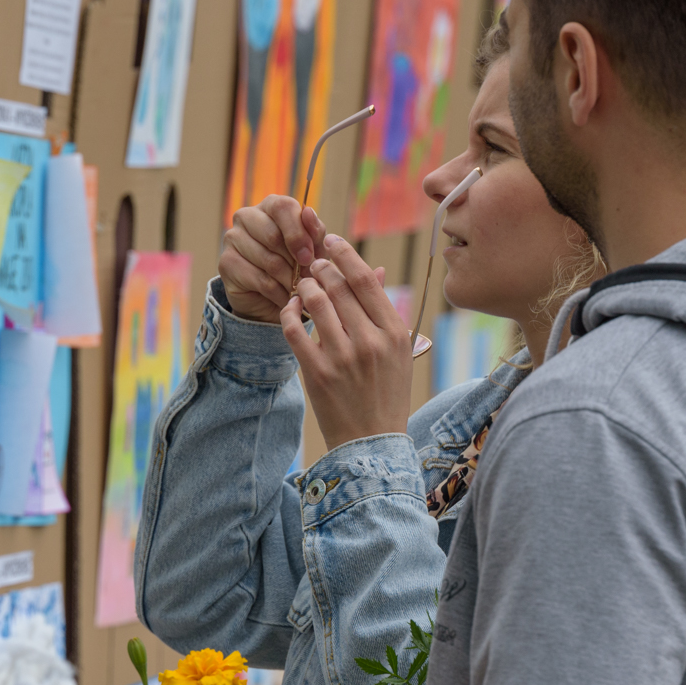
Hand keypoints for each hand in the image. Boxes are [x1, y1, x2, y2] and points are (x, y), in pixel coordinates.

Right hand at [222, 196, 325, 322]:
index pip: (282, 208)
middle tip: (305, 277)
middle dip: (295, 262)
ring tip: (297, 288)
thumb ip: (315, 231)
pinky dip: (278, 293)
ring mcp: (232, 238)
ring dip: (289, 280)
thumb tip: (309, 212)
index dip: (298, 234)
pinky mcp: (226, 263)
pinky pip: (260, 280)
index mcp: (270, 205)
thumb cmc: (296, 264)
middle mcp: (246, 216)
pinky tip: (284, 296)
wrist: (272, 297)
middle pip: (273, 236)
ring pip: (269, 261)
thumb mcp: (313, 248)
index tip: (308, 258)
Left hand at [281, 237, 413, 449]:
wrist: (372, 442)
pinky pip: (295, 330)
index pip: (366, 280)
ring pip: (315, 302)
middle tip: (314, 264)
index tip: (332, 242)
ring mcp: (342, 357)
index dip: (345, 254)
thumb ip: (384, 311)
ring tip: (303, 286)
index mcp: (393, 333)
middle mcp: (370, 341)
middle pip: (338, 286)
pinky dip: (289, 312)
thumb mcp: (396, 351)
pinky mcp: (317, 372)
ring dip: (305, 287)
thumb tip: (375, 270)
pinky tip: (290, 308)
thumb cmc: (386, 393)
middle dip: (321, 268)